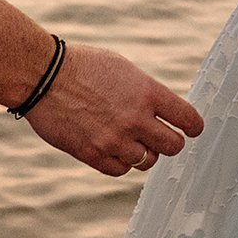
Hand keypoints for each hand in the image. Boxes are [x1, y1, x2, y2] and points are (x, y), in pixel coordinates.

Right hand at [22, 42, 205, 176]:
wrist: (43, 76)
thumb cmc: (83, 66)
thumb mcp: (123, 69)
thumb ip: (145, 92)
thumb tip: (162, 111)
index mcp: (147, 92)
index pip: (188, 118)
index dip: (194, 126)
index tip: (192, 129)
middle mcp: (136, 118)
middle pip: (173, 146)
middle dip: (170, 143)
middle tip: (161, 138)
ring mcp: (114, 139)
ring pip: (147, 161)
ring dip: (142, 153)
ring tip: (130, 141)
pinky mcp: (93, 154)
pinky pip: (121, 170)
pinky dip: (120, 163)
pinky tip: (113, 150)